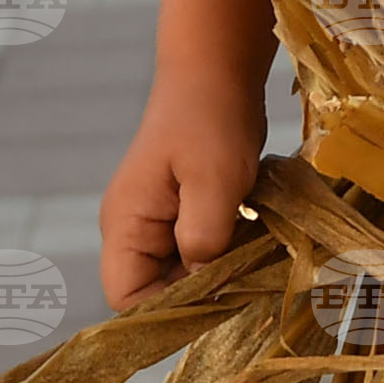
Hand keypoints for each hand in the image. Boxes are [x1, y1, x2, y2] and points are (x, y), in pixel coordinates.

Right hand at [98, 72, 266, 311]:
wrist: (219, 69)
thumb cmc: (210, 118)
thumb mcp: (213, 180)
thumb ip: (203, 239)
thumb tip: (204, 286)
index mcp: (126, 225)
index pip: (127, 299)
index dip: (167, 312)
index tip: (215, 304)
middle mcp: (136, 228)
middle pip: (158, 290)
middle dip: (202, 293)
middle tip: (248, 284)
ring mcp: (161, 220)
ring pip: (186, 272)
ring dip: (220, 272)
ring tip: (257, 261)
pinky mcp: (188, 210)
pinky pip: (203, 249)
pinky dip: (229, 251)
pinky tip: (258, 241)